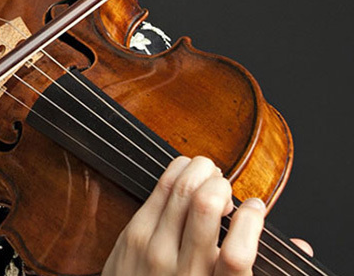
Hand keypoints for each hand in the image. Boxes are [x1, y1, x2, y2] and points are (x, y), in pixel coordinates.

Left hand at [103, 156, 264, 275]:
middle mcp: (184, 271)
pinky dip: (176, 171)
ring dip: (199, 171)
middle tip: (225, 188)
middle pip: (205, 207)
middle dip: (221, 185)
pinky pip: (158, 190)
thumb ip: (259, 271)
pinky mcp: (134, 234)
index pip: (236, 254)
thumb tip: (302, 244)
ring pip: (180, 190)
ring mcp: (155, 250)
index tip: (256, 207)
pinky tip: (186, 172)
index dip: (251, 221)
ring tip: (208, 174)